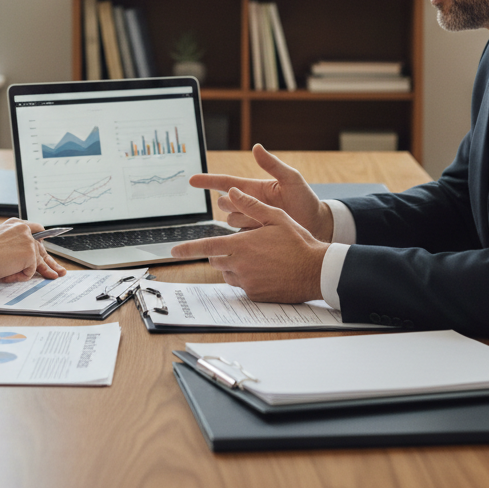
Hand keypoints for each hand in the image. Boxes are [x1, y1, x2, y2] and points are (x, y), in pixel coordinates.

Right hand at [0, 219, 65, 282]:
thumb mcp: (0, 242)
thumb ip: (14, 245)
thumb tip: (28, 259)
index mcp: (15, 224)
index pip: (35, 230)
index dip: (42, 239)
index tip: (50, 238)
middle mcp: (24, 229)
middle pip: (41, 248)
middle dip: (50, 264)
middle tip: (60, 272)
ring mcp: (28, 241)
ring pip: (33, 263)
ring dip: (21, 272)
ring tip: (7, 272)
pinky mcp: (30, 253)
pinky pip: (30, 272)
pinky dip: (19, 276)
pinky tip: (7, 271)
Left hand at [171, 188, 327, 302]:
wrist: (316, 271)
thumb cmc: (298, 242)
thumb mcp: (276, 217)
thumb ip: (251, 205)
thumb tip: (232, 192)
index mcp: (242, 245)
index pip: (206, 247)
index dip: (187, 249)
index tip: (172, 251)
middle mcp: (240, 265)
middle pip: (215, 261)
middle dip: (219, 253)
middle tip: (237, 247)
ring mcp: (247, 282)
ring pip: (227, 274)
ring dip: (232, 266)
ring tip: (255, 258)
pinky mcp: (255, 295)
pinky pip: (241, 286)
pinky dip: (246, 278)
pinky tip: (263, 271)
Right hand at [189, 144, 332, 240]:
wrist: (317, 227)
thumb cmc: (305, 200)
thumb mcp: (291, 179)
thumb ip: (273, 165)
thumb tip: (256, 147)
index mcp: (253, 189)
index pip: (225, 182)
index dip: (207, 181)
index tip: (191, 180)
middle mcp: (248, 205)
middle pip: (225, 203)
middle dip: (232, 204)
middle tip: (250, 206)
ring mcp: (250, 222)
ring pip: (231, 220)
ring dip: (243, 219)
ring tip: (264, 221)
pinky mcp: (253, 238)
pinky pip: (239, 237)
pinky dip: (245, 236)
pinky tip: (260, 235)